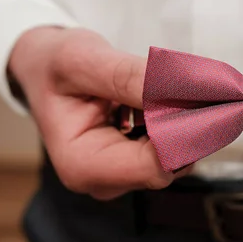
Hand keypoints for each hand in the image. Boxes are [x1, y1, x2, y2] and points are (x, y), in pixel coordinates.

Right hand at [8, 27, 190, 198]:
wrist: (44, 71)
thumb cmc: (54, 67)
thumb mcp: (82, 60)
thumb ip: (129, 76)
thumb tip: (180, 88)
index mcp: (82, 166)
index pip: (156, 165)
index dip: (183, 131)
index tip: (199, 96)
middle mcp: (104, 181)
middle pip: (171, 165)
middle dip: (186, 123)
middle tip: (186, 83)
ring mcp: (123, 176)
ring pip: (178, 156)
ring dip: (182, 120)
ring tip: (163, 87)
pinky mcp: (137, 164)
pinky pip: (173, 148)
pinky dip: (176, 121)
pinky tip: (160, 100)